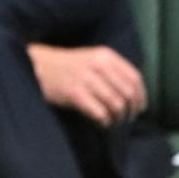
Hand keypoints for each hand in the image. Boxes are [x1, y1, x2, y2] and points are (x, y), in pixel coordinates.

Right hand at [27, 43, 146, 127]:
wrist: (36, 66)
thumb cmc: (66, 66)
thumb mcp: (91, 59)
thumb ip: (112, 71)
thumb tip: (135, 96)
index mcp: (105, 55)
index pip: (135, 78)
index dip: (141, 96)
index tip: (139, 108)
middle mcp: (98, 65)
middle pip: (128, 94)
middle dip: (130, 111)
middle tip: (125, 119)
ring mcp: (86, 79)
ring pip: (116, 105)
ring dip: (117, 119)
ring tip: (112, 122)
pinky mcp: (75, 93)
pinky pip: (100, 113)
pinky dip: (104, 122)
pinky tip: (100, 122)